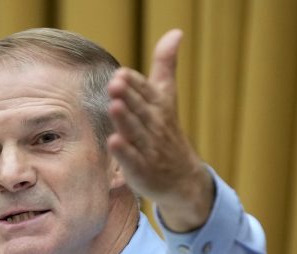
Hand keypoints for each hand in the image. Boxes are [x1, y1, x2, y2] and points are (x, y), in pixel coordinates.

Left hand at [107, 29, 212, 231]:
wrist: (182, 178)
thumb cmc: (166, 132)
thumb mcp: (167, 97)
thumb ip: (166, 66)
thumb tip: (176, 32)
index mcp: (159, 107)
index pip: (147, 92)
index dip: (135, 84)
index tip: (123, 73)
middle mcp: (155, 126)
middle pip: (141, 110)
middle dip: (129, 97)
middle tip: (116, 84)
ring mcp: (148, 149)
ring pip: (136, 132)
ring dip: (125, 120)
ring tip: (114, 106)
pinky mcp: (141, 170)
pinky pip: (132, 160)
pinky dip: (124, 152)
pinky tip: (113, 142)